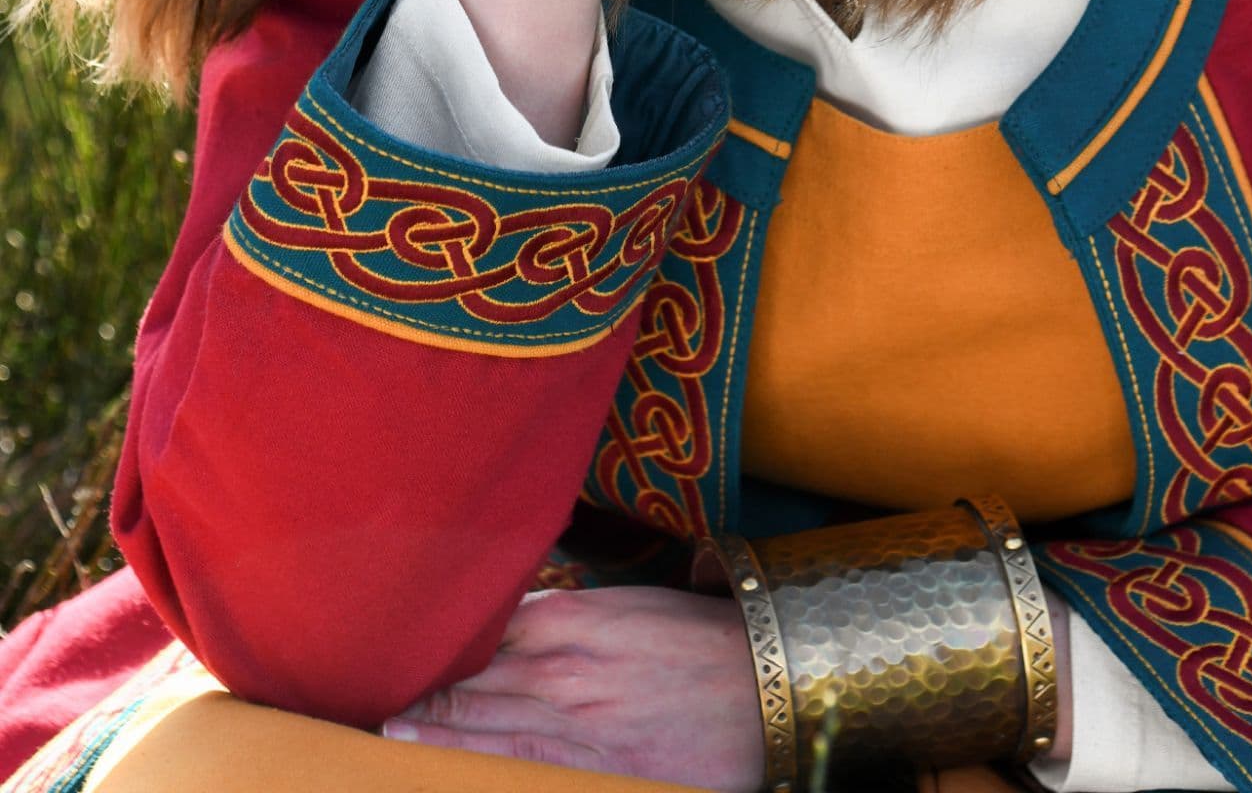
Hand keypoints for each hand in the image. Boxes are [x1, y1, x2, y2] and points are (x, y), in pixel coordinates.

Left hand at [379, 585, 765, 789]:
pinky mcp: (595, 768)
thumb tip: (511, 616)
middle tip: (356, 690)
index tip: (386, 645)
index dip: (431, 641)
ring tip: (376, 728)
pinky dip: (466, 760)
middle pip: (468, 676)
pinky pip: (516, 763)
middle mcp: (560, 664)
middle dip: (415, 684)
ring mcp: (573, 719)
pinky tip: (423, 757)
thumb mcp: (627, 610)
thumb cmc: (698, 643)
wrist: (767, 682)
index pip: (478, 627)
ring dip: (425, 725)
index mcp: (567, 617)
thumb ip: (563, 614)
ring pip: (479, 721)